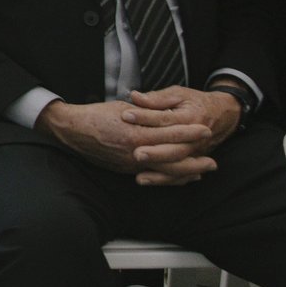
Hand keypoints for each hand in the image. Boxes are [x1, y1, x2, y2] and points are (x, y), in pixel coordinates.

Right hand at [41, 97, 218, 184]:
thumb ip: (147, 114)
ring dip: (185, 172)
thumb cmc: (97, 115)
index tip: (206, 130)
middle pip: (172, 159)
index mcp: (135, 132)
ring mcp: (130, 164)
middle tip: (213, 162)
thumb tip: (167, 115)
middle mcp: (134, 151)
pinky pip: (153, 175)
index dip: (189, 132)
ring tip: (202, 172)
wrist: (73, 130)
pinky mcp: (126, 170)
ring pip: (164, 171)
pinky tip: (180, 177)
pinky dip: (169, 177)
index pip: (170, 133)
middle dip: (194, 161)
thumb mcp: (124, 109)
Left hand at [121, 85, 241, 174]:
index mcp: (191, 117)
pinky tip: (143, 179)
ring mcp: (195, 152)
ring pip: (177, 163)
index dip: (145, 116)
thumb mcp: (179, 94)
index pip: (165, 119)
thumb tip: (135, 97)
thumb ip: (157, 98)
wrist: (223, 115)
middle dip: (155, 152)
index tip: (125, 115)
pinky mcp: (192, 160)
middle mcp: (195, 138)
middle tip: (136, 152)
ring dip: (157, 168)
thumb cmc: (196, 102)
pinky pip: (179, 173)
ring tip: (137, 169)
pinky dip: (162, 178)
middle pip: (174, 148)